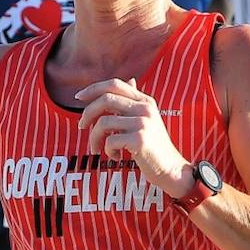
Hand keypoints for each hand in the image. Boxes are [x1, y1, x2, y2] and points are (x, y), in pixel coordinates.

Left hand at [76, 78, 189, 196]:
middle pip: (105, 100)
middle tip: (82, 127)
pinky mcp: (140, 140)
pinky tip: (116, 157)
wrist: (171, 168)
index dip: (93, 88)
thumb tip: (130, 80)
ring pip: (103, 123)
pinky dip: (107, 151)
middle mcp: (145, 109)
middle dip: (87, 113)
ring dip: (94, 138)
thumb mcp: (147, 119)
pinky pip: (110, 141)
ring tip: (97, 149)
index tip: (78, 97)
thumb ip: (134, 101)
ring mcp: (144, 124)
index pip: (115, 85)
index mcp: (145, 101)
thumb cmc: (154, 146)